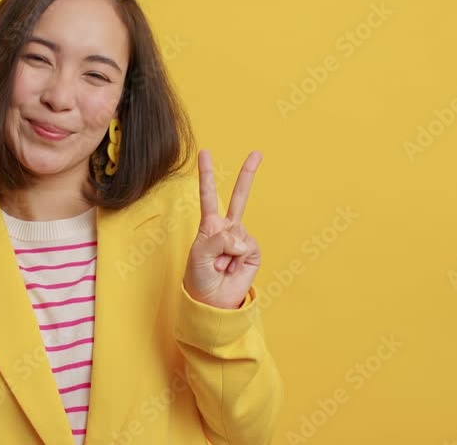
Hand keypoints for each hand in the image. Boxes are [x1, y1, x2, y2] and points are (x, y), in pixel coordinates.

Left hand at [183, 150, 262, 308]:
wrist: (213, 303)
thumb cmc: (199, 279)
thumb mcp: (199, 256)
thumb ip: (216, 239)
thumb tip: (239, 236)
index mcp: (209, 227)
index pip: (208, 196)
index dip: (206, 175)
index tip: (205, 153)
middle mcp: (226, 230)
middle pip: (239, 197)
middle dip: (248, 175)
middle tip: (257, 153)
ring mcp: (241, 240)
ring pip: (238, 233)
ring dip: (226, 252)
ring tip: (220, 266)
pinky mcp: (252, 252)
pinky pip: (247, 246)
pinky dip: (238, 257)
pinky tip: (233, 267)